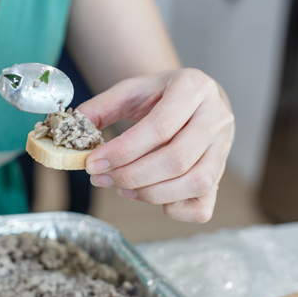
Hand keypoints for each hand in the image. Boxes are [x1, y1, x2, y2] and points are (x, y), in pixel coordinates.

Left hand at [77, 69, 234, 222]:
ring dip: (151, 194)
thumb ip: (100, 107)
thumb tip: (73, 130)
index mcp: (194, 88)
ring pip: (195, 183)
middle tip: (102, 178)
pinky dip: (174, 208)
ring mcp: (223, 148)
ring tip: (122, 187)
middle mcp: (217, 117)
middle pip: (177, 159)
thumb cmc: (159, 96)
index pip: (160, 126)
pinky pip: (203, 207)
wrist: (193, 99)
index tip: (93, 163)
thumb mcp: (130, 90)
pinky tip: (151, 195)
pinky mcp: (220, 176)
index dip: (123, 151)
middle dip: (132, 175)